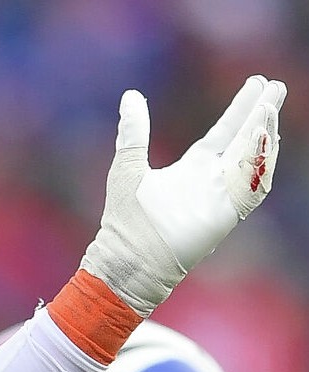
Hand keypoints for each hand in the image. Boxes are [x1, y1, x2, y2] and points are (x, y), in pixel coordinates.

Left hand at [82, 75, 284, 315]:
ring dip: (264, 133)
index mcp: (192, 170)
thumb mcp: (128, 166)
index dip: (241, 109)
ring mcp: (222, 198)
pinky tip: (262, 136)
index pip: (224, 133)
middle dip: (262, 114)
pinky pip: (253, 185)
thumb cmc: (124, 220)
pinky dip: (259, 162)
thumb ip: (133, 131)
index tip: (257, 83)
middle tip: (277, 86)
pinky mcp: (227, 214)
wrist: (127, 259)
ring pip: (254, 159)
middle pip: (245, 141)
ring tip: (269, 106)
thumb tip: (130, 95)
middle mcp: (211, 182)